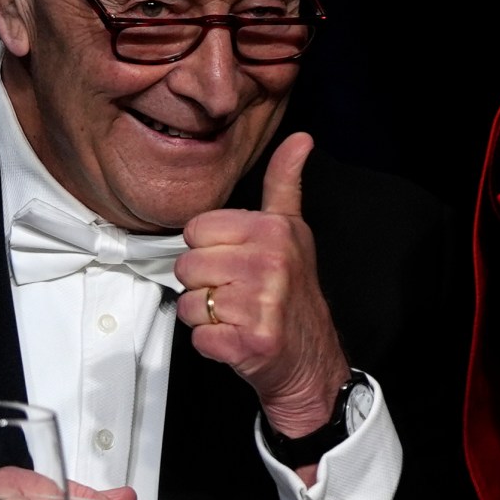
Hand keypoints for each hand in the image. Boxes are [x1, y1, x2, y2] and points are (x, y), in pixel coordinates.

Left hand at [176, 133, 351, 443]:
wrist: (312, 360)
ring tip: (239, 316)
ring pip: (189, 301)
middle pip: (187, 265)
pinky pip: (198, 336)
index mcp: (275, 231)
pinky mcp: (252, 340)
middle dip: (206, 284)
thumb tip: (299, 139)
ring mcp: (263, 302)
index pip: (197, 230)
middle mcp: (271, 262)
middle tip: (239, 294)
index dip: (211, 250)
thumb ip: (285, 183)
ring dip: (207, 316)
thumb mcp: (293, 231)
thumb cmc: (294, 295)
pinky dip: (212, 344)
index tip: (238, 262)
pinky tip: (238, 337)